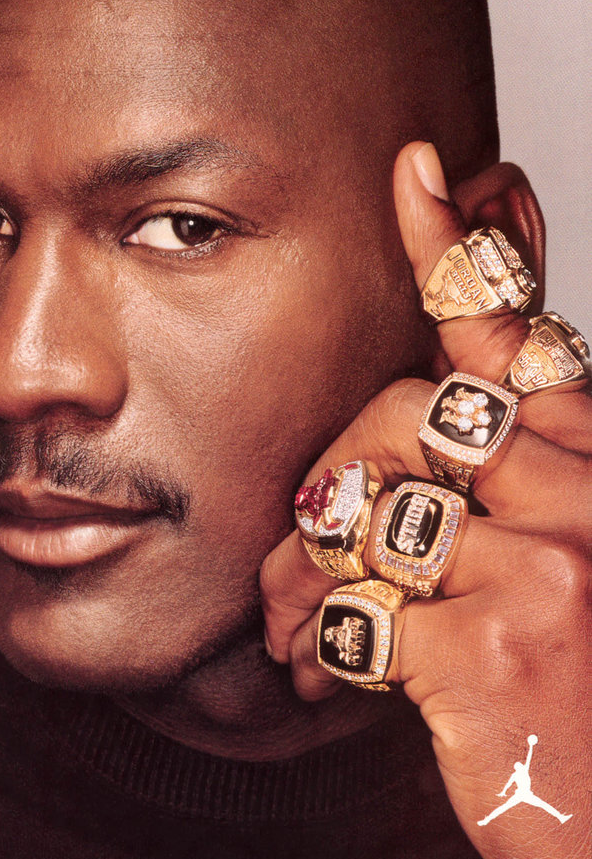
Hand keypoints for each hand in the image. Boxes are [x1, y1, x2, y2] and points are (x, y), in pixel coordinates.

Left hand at [260, 142, 590, 858]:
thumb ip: (493, 485)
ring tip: (295, 621)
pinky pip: (351, 601)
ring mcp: (541, 563)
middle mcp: (580, 493)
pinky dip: (312, 638)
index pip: (514, 330)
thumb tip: (407, 431)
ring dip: (303, 570)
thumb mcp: (559, 559)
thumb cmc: (585, 689)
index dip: (458, 246)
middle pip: (399, 416)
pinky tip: (316, 671)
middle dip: (330, 476)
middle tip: (307, 545)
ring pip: (361, 504)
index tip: (418, 170)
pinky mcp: (488, 641)